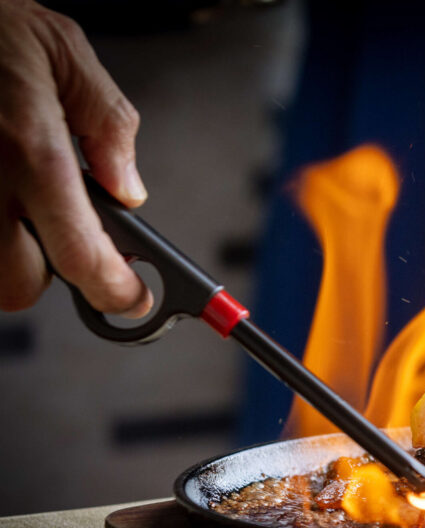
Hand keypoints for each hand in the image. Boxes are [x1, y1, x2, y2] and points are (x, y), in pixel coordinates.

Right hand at [0, 0, 150, 315]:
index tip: (132, 298)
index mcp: (29, 149)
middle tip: (59, 232)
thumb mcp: (63, 52)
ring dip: (7, 253)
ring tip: (14, 199)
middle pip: (19, 285)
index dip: (114, 291)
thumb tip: (129, 190)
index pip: (80, 256)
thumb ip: (107, 125)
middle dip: (48, 273)